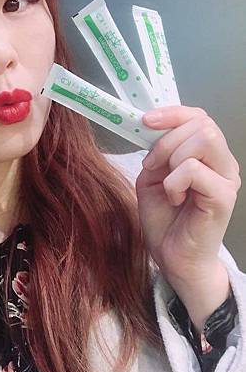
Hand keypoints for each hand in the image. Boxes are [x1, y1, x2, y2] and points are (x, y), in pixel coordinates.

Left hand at [136, 106, 241, 312]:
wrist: (174, 258)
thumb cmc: (166, 220)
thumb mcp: (153, 177)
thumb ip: (157, 152)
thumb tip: (152, 128)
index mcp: (208, 155)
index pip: (199, 117)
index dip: (172, 113)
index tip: (145, 121)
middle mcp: (223, 163)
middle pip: (202, 123)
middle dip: (167, 139)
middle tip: (152, 165)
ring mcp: (226, 179)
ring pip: (204, 139)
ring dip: (173, 157)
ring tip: (166, 184)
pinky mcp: (223, 196)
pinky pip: (194, 169)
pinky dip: (174, 181)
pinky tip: (174, 198)